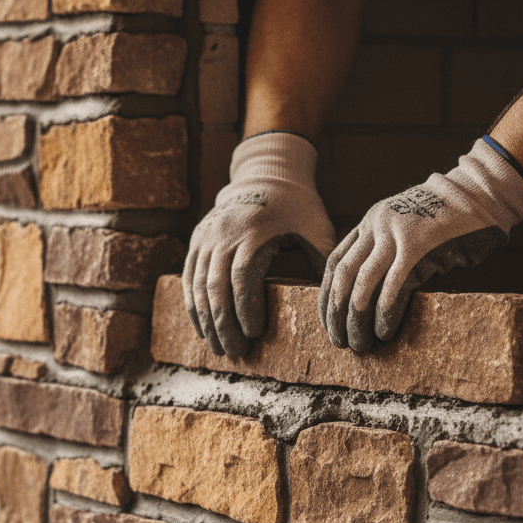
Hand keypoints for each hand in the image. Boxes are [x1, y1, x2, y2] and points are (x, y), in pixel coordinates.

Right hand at [183, 132, 334, 356]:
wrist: (266, 171)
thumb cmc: (297, 205)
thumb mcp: (316, 225)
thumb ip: (322, 259)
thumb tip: (334, 300)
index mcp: (255, 231)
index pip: (243, 277)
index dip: (246, 308)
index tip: (256, 332)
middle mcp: (224, 234)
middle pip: (216, 287)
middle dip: (224, 324)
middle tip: (236, 351)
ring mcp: (206, 237)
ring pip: (198, 286)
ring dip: (207, 321)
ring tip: (219, 348)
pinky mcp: (196, 240)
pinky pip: (188, 279)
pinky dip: (193, 307)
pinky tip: (201, 330)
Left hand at [319, 137, 522, 352]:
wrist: (483, 193)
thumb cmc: (449, 221)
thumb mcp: (407, 229)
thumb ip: (387, 254)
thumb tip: (370, 298)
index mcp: (370, 222)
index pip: (334, 263)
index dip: (327, 297)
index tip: (328, 323)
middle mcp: (377, 226)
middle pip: (343, 277)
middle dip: (337, 314)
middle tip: (339, 342)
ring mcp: (397, 235)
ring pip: (363, 284)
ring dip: (357, 319)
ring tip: (360, 344)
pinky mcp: (419, 247)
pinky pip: (393, 286)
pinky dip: (384, 312)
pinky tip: (383, 332)